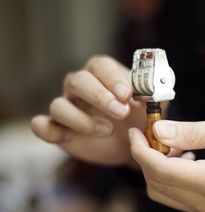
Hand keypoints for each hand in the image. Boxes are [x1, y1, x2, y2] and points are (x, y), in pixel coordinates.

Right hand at [31, 55, 152, 164]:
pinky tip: (65, 136)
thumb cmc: (141, 118)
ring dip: (81, 119)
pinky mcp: (59, 129)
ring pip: (59, 105)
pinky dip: (47, 129)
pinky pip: (42, 126)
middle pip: (78, 81)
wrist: (132, 146)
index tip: (127, 94)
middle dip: (99, 97)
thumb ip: (156, 95)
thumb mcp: (154, 106)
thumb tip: (156, 87)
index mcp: (103, 74)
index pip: (101, 66)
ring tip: (107, 130)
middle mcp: (81, 86)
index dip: (112, 78)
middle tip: (121, 112)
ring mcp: (68, 107)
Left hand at [129, 116, 204, 211]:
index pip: (161, 171)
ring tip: (174, 144)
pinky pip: (178, 196)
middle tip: (153, 133)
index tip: (136, 131)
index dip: (141, 150)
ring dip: (159, 168)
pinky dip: (171, 176)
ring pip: (164, 193)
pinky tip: (185, 158)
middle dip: (147, 158)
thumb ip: (191, 132)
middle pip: (158, 185)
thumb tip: (158, 131)